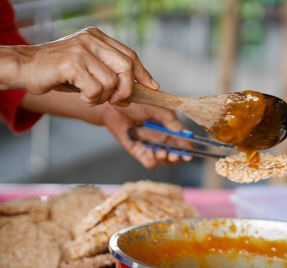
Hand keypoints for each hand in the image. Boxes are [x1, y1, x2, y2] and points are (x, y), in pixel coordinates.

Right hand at [15, 27, 157, 104]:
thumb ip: (109, 73)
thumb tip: (133, 92)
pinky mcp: (71, 63)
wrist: (25, 67)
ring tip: (91, 97)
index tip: (152, 87)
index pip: (130, 55)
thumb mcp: (88, 67)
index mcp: (98, 38)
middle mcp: (91, 40)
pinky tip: (82, 96)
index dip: (143, 73)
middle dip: (127, 90)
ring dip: (104, 97)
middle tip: (118, 101)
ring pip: (112, 82)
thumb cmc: (59, 71)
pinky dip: (91, 99)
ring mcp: (81, 50)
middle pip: (126, 67)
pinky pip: (96, 89)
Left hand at [101, 103, 192, 168]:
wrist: (116, 107)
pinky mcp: (140, 152)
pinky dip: (151, 160)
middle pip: (177, 154)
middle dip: (177, 157)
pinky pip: (150, 163)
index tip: (187, 152)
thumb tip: (179, 129)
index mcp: (172, 127)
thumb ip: (168, 118)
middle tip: (173, 155)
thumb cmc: (137, 103)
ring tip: (160, 152)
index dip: (188, 148)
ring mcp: (153, 146)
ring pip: (165, 160)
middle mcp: (164, 139)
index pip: (185, 141)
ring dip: (164, 159)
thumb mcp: (155, 107)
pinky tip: (148, 152)